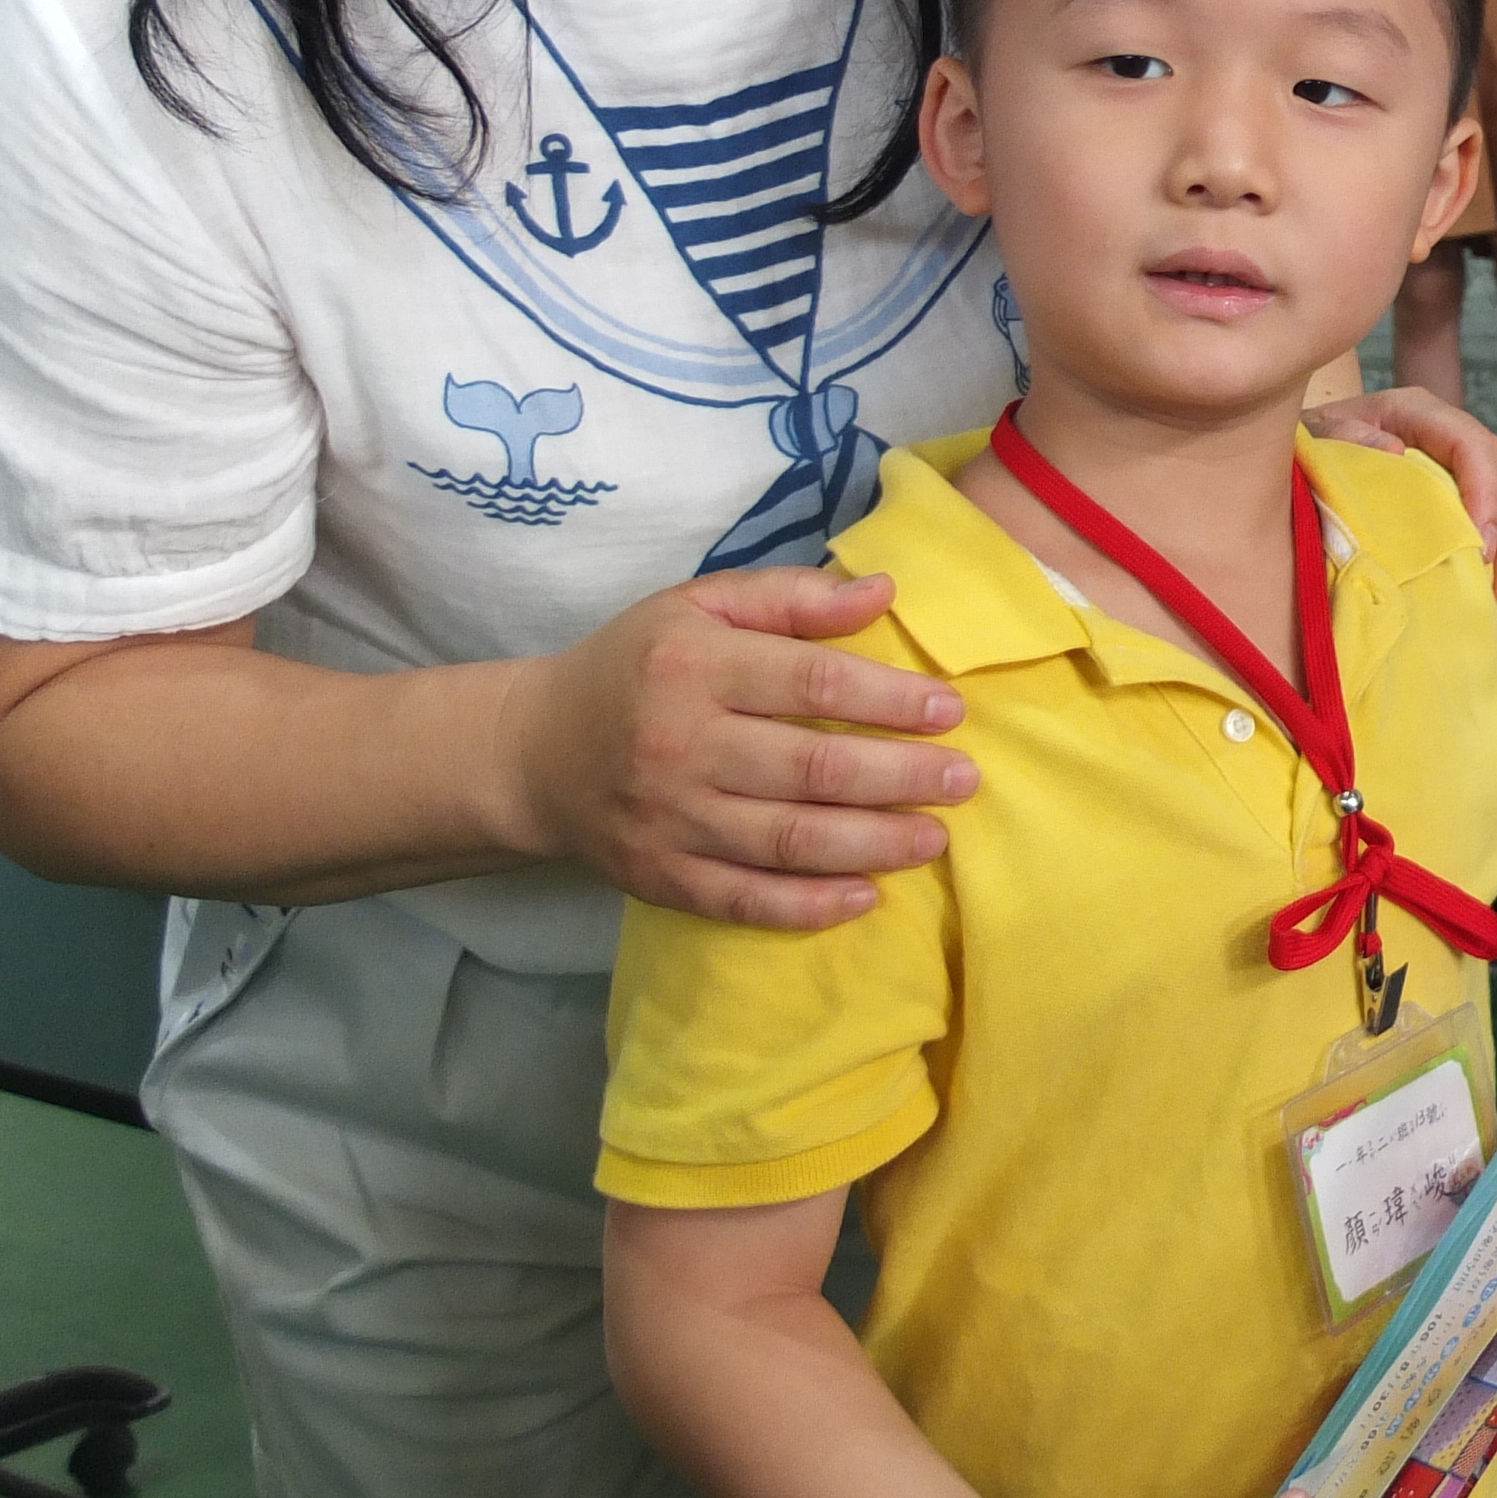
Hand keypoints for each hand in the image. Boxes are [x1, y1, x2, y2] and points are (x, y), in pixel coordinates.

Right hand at [500, 569, 970, 927]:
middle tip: (964, 780)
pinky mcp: (661, 877)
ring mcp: (669, 820)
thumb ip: (790, 597)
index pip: (812, 684)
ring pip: (788, 841)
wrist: (533, 752)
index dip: (889, 699)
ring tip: (935, 838)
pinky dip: (811, 905)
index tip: (951, 711)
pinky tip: (868, 895)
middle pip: (812, 768)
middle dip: (901, 777)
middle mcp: (680, 744)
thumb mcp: (698, 606)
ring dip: (873, 843)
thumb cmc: (635, 666)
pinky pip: (747, 900)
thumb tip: (883, 592)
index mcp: (693, 665)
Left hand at [1307, 386, 1496, 635]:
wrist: (1301, 465)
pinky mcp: (1484, 513)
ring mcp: (1476, 478)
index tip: (1483, 552)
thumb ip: (1344, 438)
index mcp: (1419, 415)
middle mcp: (1457, 442)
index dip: (1488, 496)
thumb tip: (1391, 449)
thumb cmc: (1304, 456)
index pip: (1474, 446)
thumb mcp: (1311, 440)